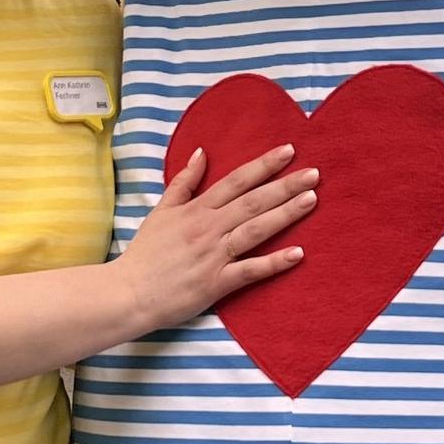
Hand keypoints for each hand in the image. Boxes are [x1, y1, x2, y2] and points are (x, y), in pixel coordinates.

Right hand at [115, 144, 314, 332]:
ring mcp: (214, 255)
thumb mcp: (161, 210)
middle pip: (253, 201)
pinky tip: (298, 253)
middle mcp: (209, 228)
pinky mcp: (217, 283)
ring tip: (311, 200)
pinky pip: (250, 270)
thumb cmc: (146, 252)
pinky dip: (274, 262)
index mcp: (197, 209)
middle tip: (314, 173)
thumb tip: (202, 153)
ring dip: (285, 214)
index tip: (288, 151)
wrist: (129, 292)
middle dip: (285, 185)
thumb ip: (184, 182)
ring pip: (255, 230)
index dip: (263, 165)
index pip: (236, 181)